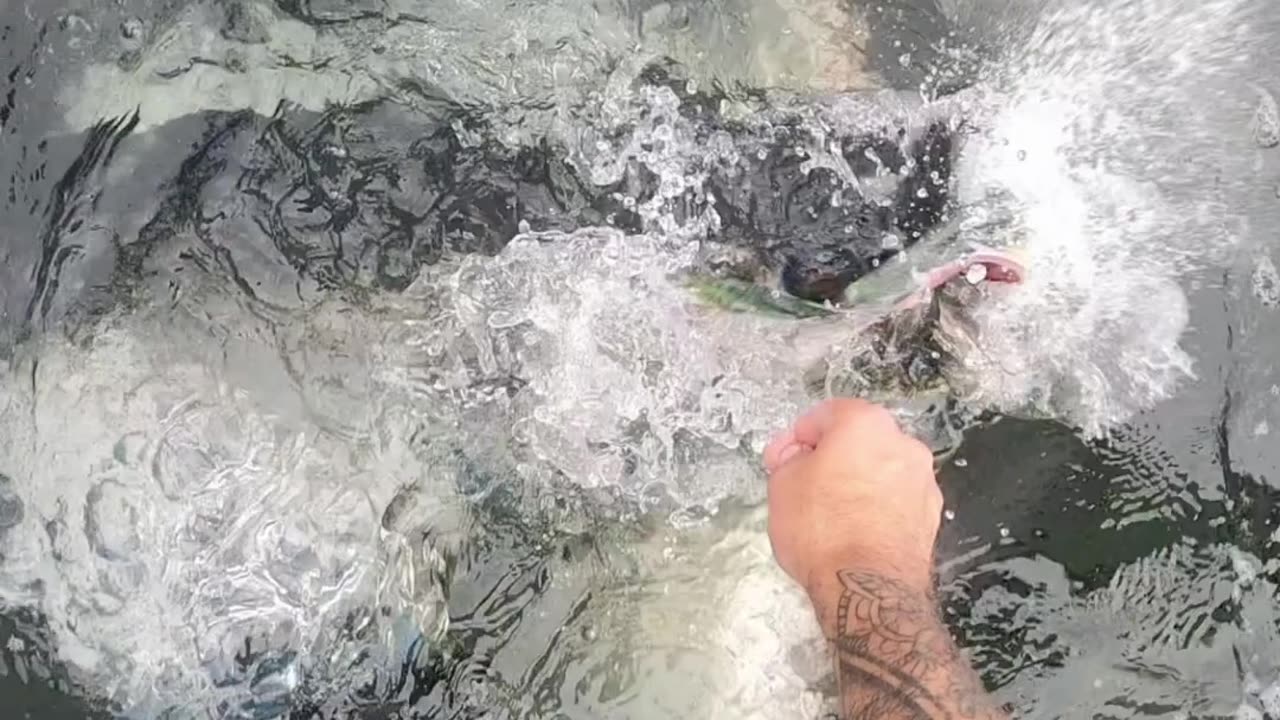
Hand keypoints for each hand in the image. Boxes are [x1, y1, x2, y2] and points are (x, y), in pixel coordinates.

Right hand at [763, 398, 942, 616]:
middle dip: (827, 457)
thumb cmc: (823, 531)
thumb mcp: (781, 484)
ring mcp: (921, 481)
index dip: (793, 438)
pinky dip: (873, 507)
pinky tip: (851, 531)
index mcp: (865, 424)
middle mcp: (902, 444)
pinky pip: (893, 500)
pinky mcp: (929, 516)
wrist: (867, 588)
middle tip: (799, 482)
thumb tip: (800, 461)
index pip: (823, 415)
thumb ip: (790, 459)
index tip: (779, 459)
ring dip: (852, 482)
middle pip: (856, 440)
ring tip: (825, 513)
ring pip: (877, 470)